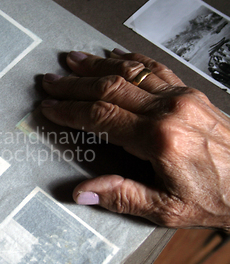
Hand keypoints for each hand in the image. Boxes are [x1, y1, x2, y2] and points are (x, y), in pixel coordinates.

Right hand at [41, 49, 229, 230]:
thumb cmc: (217, 198)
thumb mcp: (167, 209)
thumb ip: (122, 197)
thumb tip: (82, 192)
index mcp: (159, 139)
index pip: (101, 117)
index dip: (70, 110)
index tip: (50, 107)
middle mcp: (169, 110)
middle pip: (110, 88)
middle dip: (75, 84)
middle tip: (50, 80)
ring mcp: (181, 98)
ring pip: (130, 73)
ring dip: (97, 65)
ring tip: (73, 60)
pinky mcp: (190, 94)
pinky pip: (155, 69)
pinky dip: (132, 59)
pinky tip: (116, 54)